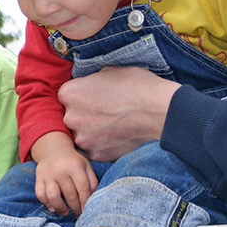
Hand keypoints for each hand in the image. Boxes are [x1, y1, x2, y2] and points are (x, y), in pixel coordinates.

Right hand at [34, 146, 97, 216]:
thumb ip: (92, 181)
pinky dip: (46, 203)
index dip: (86, 202)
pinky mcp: (39, 177)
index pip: (83, 188)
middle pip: (70, 195)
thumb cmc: (72, 161)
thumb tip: (93, 199)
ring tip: (65, 212)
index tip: (87, 211)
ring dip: (61, 208)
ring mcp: (48, 174)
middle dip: (75, 208)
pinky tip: (53, 207)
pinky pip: (40, 194)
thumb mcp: (86, 166)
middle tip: (78, 214)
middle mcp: (61, 170)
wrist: (53, 150)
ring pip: (53, 197)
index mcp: (75, 166)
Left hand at [58, 66, 177, 161]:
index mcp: (69, 93)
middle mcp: (70, 117)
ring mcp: (83, 138)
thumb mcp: (110, 71)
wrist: (160, 112)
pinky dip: (103, 145)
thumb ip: (92, 80)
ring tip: (114, 125)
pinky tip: (118, 136)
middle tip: (105, 112)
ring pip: (82, 135)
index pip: (66, 96)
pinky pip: (94, 150)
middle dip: (84, 115)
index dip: (81, 97)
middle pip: (71, 117)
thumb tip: (89, 85)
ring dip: (92, 132)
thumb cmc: (138, 87)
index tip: (94, 98)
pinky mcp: (96, 155)